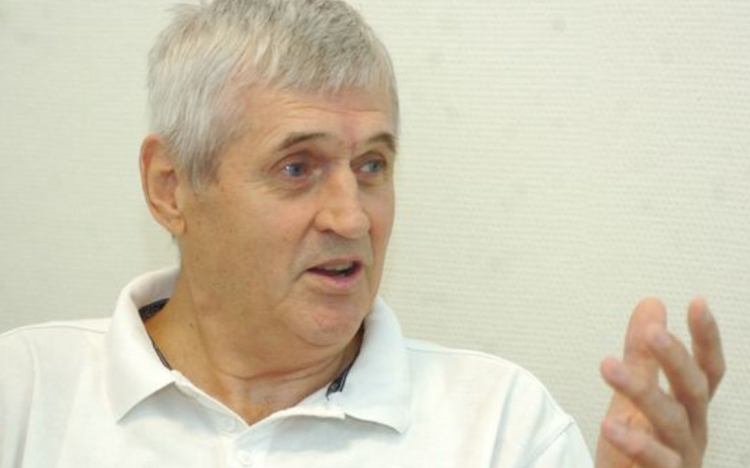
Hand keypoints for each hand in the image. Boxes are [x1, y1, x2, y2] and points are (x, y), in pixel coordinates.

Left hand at [595, 297, 724, 467]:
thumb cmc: (638, 446)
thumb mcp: (636, 393)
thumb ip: (642, 353)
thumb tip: (653, 304)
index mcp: (689, 406)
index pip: (705, 368)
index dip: (706, 338)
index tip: (698, 303)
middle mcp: (692, 429)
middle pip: (693, 390)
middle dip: (675, 359)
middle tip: (651, 332)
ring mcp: (681, 455)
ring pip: (671, 421)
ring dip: (641, 390)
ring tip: (608, 365)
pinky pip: (656, 462)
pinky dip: (635, 444)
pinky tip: (608, 424)